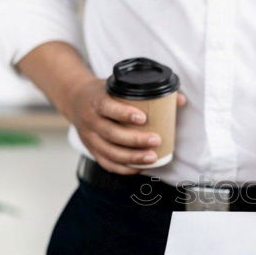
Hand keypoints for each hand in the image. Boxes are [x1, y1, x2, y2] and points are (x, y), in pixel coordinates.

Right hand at [66, 78, 186, 173]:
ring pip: (109, 152)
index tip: (143, 118)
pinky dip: (123, 168)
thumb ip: (148, 91)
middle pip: (111, 134)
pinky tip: (139, 168)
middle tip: (156, 140)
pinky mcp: (91, 149)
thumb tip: (180, 100)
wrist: (75, 99)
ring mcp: (89, 137)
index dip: (124, 114)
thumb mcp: (119, 86)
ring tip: (153, 157)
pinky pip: (106, 163)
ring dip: (132, 157)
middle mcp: (89, 120)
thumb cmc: (105, 93)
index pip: (107, 107)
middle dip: (135, 140)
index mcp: (95, 100)